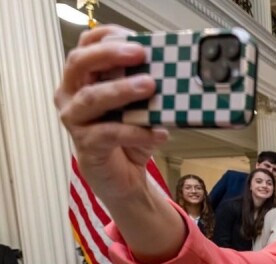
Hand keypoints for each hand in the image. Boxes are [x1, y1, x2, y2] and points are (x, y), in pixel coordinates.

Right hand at [55, 26, 168, 206]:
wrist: (124, 177)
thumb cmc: (128, 136)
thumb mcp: (139, 107)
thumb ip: (144, 86)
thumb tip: (169, 69)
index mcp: (81, 79)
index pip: (86, 47)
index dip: (106, 38)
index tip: (134, 37)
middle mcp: (70, 95)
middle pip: (80, 64)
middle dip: (109, 55)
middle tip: (139, 53)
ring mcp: (75, 120)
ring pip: (92, 97)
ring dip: (122, 89)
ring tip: (150, 85)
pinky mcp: (87, 144)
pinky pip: (111, 133)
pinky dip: (138, 132)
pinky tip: (160, 132)